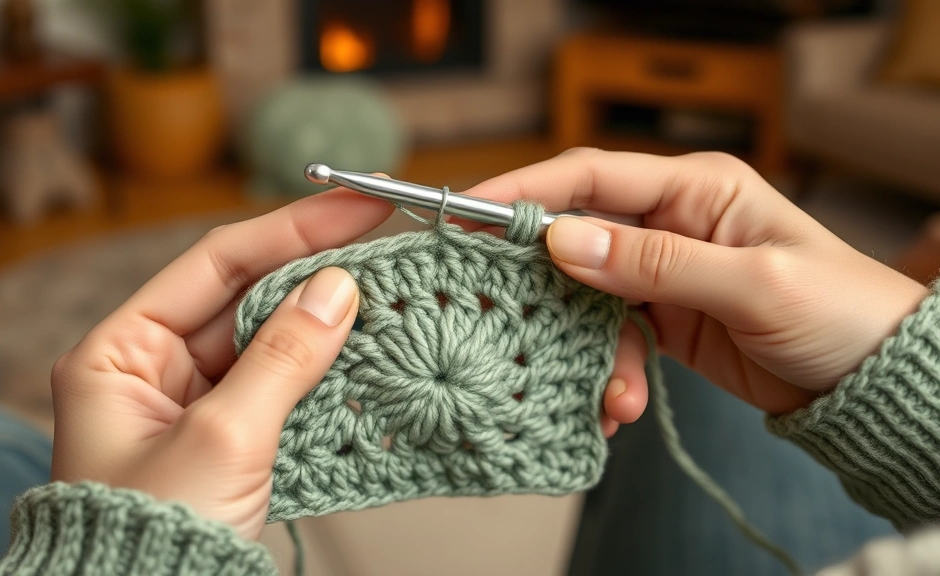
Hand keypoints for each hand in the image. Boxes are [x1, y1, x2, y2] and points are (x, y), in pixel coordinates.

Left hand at [49, 189, 392, 538]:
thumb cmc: (151, 541)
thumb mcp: (222, 440)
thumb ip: (281, 358)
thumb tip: (339, 290)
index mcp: (119, 353)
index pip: (216, 263)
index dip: (291, 227)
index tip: (357, 200)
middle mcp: (154, 368)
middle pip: (247, 293)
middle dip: (315, 267)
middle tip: (384, 233)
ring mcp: (196, 402)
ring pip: (271, 338)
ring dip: (327, 316)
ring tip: (388, 284)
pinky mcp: (231, 435)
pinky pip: (282, 382)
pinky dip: (324, 366)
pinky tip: (367, 345)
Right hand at [466, 149, 929, 415]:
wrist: (872, 383)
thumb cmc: (839, 312)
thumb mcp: (752, 285)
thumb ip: (656, 262)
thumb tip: (563, 240)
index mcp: (696, 190)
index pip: (591, 177)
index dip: (525, 192)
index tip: (467, 215)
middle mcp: (671, 223)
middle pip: (576, 238)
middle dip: (542, 284)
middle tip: (499, 316)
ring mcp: (663, 274)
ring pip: (587, 300)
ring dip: (584, 348)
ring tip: (612, 398)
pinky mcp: (663, 320)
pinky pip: (610, 338)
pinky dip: (607, 374)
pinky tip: (620, 407)